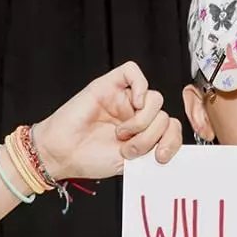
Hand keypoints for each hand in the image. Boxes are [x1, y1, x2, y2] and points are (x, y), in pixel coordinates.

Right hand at [30, 61, 182, 180]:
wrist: (63, 154)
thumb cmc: (90, 159)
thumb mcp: (131, 163)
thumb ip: (152, 151)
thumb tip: (171, 145)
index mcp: (144, 134)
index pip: (172, 129)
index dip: (172, 142)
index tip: (161, 157)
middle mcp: (136, 115)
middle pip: (165, 116)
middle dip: (150, 137)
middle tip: (129, 149)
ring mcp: (124, 100)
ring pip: (155, 99)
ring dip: (142, 121)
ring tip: (121, 134)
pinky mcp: (109, 86)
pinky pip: (133, 72)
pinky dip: (139, 87)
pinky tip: (132, 104)